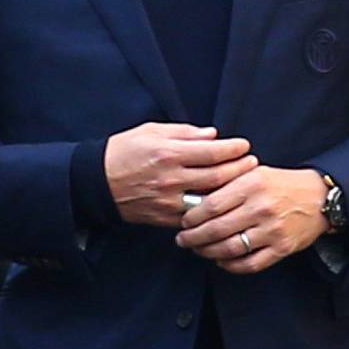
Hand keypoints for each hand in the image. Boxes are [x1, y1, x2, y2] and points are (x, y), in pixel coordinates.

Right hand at [104, 124, 255, 227]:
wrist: (95, 182)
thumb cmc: (123, 151)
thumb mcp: (151, 131)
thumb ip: (184, 133)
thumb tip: (212, 136)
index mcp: (169, 153)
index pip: (212, 152)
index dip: (233, 149)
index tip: (244, 146)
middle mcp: (171, 179)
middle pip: (217, 177)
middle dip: (239, 169)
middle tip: (252, 163)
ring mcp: (169, 201)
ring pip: (209, 199)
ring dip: (229, 192)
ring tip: (242, 184)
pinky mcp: (164, 217)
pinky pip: (194, 216)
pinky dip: (210, 210)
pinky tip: (221, 203)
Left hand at [178, 166, 327, 273]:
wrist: (319, 198)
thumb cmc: (280, 184)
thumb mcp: (253, 173)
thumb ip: (227, 183)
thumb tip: (193, 198)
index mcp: (251, 185)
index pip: (211, 205)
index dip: (192, 218)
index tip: (183, 222)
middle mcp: (261, 208)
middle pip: (216, 229)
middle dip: (193, 238)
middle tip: (183, 240)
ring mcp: (272, 230)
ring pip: (230, 249)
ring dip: (208, 252)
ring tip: (199, 250)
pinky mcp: (282, 248)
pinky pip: (250, 264)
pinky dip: (231, 266)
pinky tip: (221, 260)